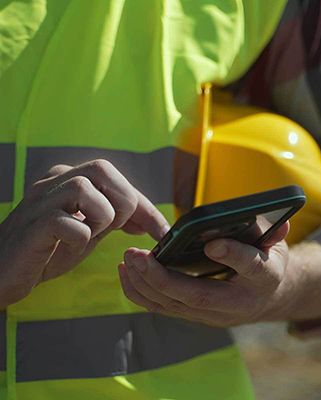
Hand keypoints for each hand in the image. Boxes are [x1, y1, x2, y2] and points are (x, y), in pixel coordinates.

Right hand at [0, 160, 169, 305]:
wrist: (2, 274)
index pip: (117, 180)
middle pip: (102, 168)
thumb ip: (115, 220)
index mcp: (69, 179)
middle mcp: (53, 182)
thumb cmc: (48, 251)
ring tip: (89, 236)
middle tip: (115, 228)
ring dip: (100, 218)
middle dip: (122, 201)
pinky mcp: (32, 225)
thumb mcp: (89, 231)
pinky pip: (67, 222)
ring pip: (84, 188)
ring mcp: (40, 201)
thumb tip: (150, 220)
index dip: (145, 206)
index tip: (162, 232)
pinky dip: (79, 238)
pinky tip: (69, 247)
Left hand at [118, 223, 294, 326]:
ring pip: (175, 306)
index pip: (251, 267)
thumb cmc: (269, 261)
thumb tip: (277, 221)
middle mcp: (238, 303)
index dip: (233, 255)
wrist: (269, 296)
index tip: (213, 244)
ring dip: (146, 285)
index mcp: (265, 278)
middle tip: (139, 256)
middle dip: (163, 278)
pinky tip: (128, 274)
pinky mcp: (197, 316)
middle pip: (198, 296)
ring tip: (129, 261)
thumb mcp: (277, 243)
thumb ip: (272, 231)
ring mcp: (215, 315)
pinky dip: (142, 293)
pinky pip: (165, 309)